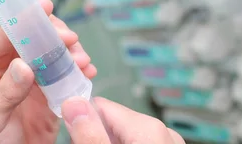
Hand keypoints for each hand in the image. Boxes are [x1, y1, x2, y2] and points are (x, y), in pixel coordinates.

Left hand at [0, 0, 96, 143]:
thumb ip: (5, 93)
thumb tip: (23, 64)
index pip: (6, 32)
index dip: (26, 17)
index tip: (44, 8)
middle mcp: (8, 61)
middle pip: (33, 34)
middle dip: (54, 33)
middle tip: (71, 41)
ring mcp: (31, 70)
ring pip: (52, 47)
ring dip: (70, 50)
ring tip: (82, 62)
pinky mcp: (48, 83)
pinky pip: (65, 67)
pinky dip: (78, 66)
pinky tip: (87, 72)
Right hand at [62, 97, 185, 142]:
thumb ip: (90, 134)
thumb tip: (72, 103)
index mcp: (147, 125)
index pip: (98, 105)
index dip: (82, 120)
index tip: (73, 135)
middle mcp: (162, 128)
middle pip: (111, 119)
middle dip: (97, 134)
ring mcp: (169, 142)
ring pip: (124, 132)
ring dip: (109, 141)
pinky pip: (139, 141)